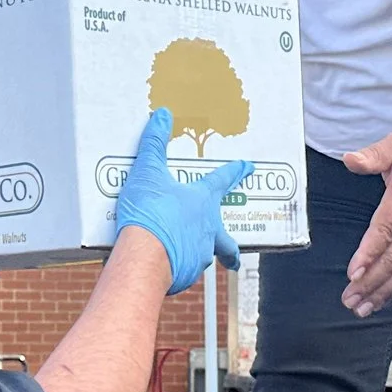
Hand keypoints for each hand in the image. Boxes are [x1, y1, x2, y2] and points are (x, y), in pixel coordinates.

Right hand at [113, 107, 252, 293]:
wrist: (143, 257)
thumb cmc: (150, 213)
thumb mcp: (147, 172)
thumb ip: (154, 144)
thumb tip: (162, 116)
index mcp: (202, 202)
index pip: (223, 181)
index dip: (235, 172)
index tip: (248, 167)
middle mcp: (207, 231)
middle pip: (226, 240)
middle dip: (231, 249)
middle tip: (235, 256)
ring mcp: (197, 256)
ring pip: (202, 256)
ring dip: (194, 254)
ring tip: (178, 252)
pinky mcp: (183, 276)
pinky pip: (181, 271)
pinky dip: (174, 267)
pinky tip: (161, 265)